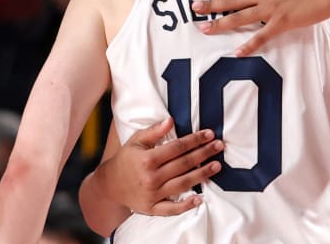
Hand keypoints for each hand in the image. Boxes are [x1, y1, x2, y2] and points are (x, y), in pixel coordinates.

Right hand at [97, 117, 222, 215]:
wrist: (110, 184)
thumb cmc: (126, 159)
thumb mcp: (136, 141)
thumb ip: (154, 132)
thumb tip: (171, 120)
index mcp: (148, 159)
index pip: (177, 147)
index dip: (195, 140)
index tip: (209, 134)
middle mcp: (151, 177)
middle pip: (184, 164)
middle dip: (204, 153)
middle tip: (219, 146)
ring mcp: (153, 194)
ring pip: (183, 183)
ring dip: (202, 175)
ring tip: (217, 166)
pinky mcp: (152, 208)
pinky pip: (171, 209)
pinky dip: (186, 205)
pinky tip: (199, 199)